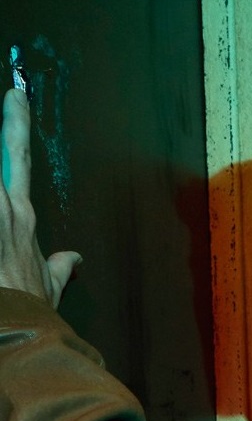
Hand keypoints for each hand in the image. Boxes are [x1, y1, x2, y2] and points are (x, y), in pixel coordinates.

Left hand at [0, 88, 80, 308]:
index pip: (18, 156)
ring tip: (2, 210)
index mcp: (22, 216)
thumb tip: (74, 258)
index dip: (16, 121)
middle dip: (1, 135)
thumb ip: (60, 267)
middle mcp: (2, 208)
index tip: (13, 93)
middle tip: (3, 100)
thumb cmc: (30, 308)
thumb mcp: (48, 286)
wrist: (17, 327)